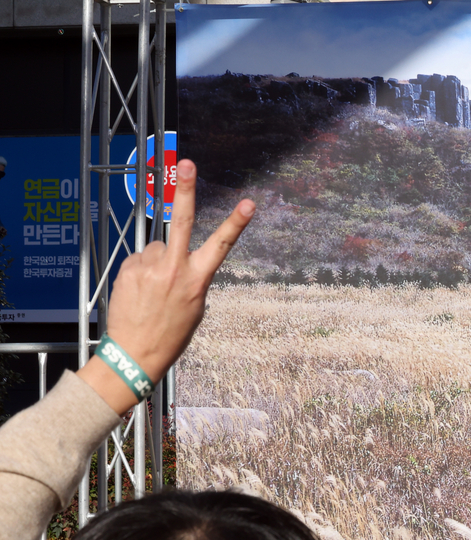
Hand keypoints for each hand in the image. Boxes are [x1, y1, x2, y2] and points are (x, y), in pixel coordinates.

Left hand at [78, 159, 254, 413]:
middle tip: (186, 163)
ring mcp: (149, 268)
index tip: (249, 203)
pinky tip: (139, 292)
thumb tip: (174, 257)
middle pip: (181, 221)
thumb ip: (190, 278)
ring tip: (151, 291)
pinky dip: (140, 272)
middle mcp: (174, 269)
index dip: (236, 223)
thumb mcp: (194, 307)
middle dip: (184, 190)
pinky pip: (139, 260)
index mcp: (197, 280)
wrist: (136, 353)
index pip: (221, 245)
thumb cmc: (171, 333)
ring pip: (156, 249)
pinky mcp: (129, 270)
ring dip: (155, 263)